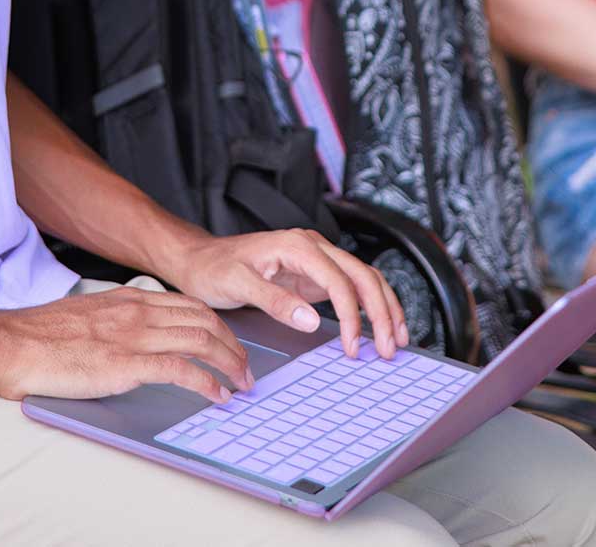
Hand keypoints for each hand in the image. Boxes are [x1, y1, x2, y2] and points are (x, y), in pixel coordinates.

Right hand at [0, 287, 257, 403]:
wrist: (12, 344)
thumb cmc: (41, 336)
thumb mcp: (87, 316)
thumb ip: (116, 321)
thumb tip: (135, 338)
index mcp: (130, 299)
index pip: (191, 306)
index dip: (219, 326)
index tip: (230, 345)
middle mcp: (138, 311)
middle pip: (205, 321)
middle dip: (233, 345)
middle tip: (246, 368)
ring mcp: (134, 335)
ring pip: (201, 341)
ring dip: (229, 364)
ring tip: (241, 384)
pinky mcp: (126, 363)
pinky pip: (181, 369)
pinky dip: (207, 383)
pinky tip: (217, 395)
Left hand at [161, 227, 408, 361]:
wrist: (199, 259)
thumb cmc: (214, 268)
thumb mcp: (238, 284)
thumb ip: (275, 301)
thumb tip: (311, 320)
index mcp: (298, 246)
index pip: (340, 281)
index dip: (352, 316)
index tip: (353, 347)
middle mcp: (313, 247)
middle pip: (363, 277)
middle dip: (382, 313)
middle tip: (388, 348)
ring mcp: (317, 259)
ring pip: (365, 279)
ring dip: (385, 308)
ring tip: (396, 339)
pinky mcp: (314, 273)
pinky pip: (351, 287)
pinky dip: (370, 306)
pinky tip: (378, 326)